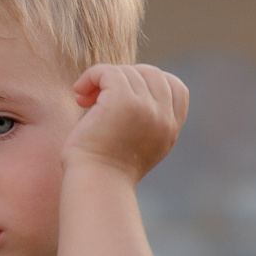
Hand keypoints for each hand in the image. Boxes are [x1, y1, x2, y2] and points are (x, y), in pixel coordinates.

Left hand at [63, 64, 186, 185]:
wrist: (95, 184)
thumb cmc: (103, 169)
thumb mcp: (136, 146)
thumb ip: (145, 120)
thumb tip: (131, 90)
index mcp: (170, 129)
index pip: (176, 88)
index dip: (149, 83)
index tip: (122, 96)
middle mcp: (163, 118)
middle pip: (151, 74)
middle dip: (125, 78)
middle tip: (98, 97)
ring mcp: (146, 108)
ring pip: (127, 72)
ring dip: (102, 80)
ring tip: (85, 100)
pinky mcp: (123, 101)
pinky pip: (108, 71)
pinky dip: (92, 75)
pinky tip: (79, 92)